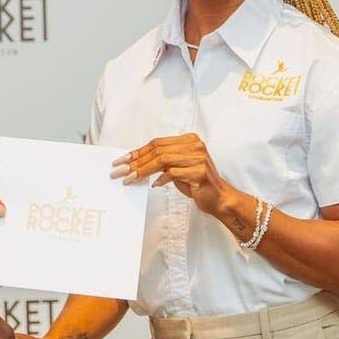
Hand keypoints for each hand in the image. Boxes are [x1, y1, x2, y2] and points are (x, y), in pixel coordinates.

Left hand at [110, 133, 229, 216]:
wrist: (218, 198)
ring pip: (162, 160)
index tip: (121, 161)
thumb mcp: (177, 168)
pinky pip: (173, 173)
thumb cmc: (196, 183)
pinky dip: (161, 179)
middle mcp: (194, 145)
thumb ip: (162, 161)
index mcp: (189, 140)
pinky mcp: (199, 172)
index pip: (157, 143)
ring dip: (143, 171)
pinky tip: (154, 185)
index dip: (137, 152)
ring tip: (129, 179)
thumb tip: (135, 163)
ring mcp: (198, 157)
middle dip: (135, 162)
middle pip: (157, 150)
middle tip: (119, 171)